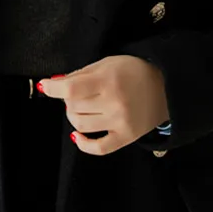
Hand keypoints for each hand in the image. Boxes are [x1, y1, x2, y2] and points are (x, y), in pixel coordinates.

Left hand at [37, 55, 168, 154]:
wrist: (167, 87)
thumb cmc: (134, 71)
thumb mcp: (107, 63)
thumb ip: (79, 74)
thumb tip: (52, 85)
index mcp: (109, 80)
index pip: (70, 90)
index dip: (53, 89)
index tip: (45, 86)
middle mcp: (115, 103)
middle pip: (73, 107)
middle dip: (69, 99)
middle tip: (80, 93)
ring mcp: (121, 122)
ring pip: (80, 125)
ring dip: (74, 116)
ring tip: (85, 107)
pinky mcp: (126, 137)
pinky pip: (99, 148)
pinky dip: (83, 144)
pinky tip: (78, 136)